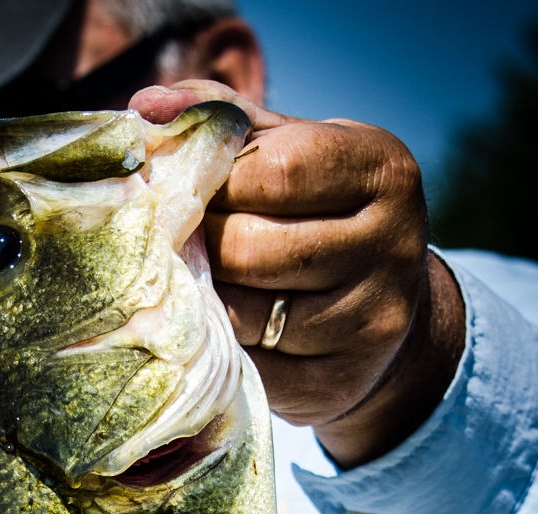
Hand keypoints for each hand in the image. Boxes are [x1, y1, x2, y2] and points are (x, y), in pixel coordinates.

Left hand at [130, 83, 464, 469]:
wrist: (388, 316)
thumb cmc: (323, 217)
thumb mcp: (296, 153)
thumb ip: (229, 124)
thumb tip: (147, 107)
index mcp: (381, 169)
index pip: (274, 171)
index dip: (213, 183)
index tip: (185, 191)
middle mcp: (390, 244)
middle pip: (252, 248)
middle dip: (200, 247)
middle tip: (175, 246)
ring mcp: (369, 320)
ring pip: (246, 313)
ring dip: (202, 302)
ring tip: (190, 287)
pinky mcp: (340, 381)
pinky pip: (252, 367)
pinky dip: (221, 350)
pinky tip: (214, 333)